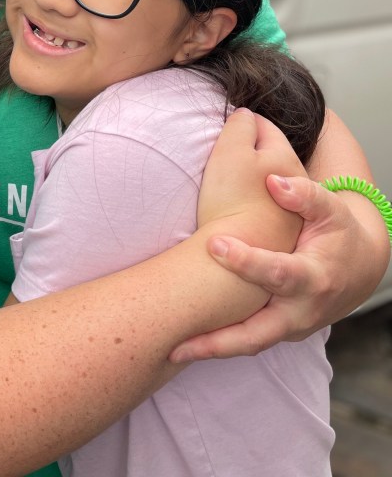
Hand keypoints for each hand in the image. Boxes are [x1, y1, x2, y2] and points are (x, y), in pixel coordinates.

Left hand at [171, 174, 389, 360]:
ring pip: (249, 344)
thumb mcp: (330, 209)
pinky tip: (187, 341)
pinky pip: (248, 341)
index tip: (214, 243)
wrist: (358, 269)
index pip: (277, 273)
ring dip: (212, 349)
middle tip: (178, 342)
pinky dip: (220, 344)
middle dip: (219, 339)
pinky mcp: (280, 332)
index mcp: (314, 277)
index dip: (246, 261)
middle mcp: (301, 311)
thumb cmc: (338, 233)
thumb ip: (304, 194)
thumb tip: (273, 182)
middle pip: (258, 333)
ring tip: (172, 350)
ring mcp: (291, 328)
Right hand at [197, 108, 305, 227]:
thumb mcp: (231, 152)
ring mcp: (293, 212)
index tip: (226, 125)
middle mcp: (296, 183)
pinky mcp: (283, 236)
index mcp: (285, 158)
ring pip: (272, 182)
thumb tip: (246, 114)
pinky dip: (256, 202)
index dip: (242, 121)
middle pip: (271, 154)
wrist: (234, 265)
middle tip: (226, 152)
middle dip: (252, 149)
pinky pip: (269, 208)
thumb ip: (240, 125)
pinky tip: (240, 208)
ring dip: (255, 177)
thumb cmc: (230, 202)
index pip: (262, 125)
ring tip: (232, 181)